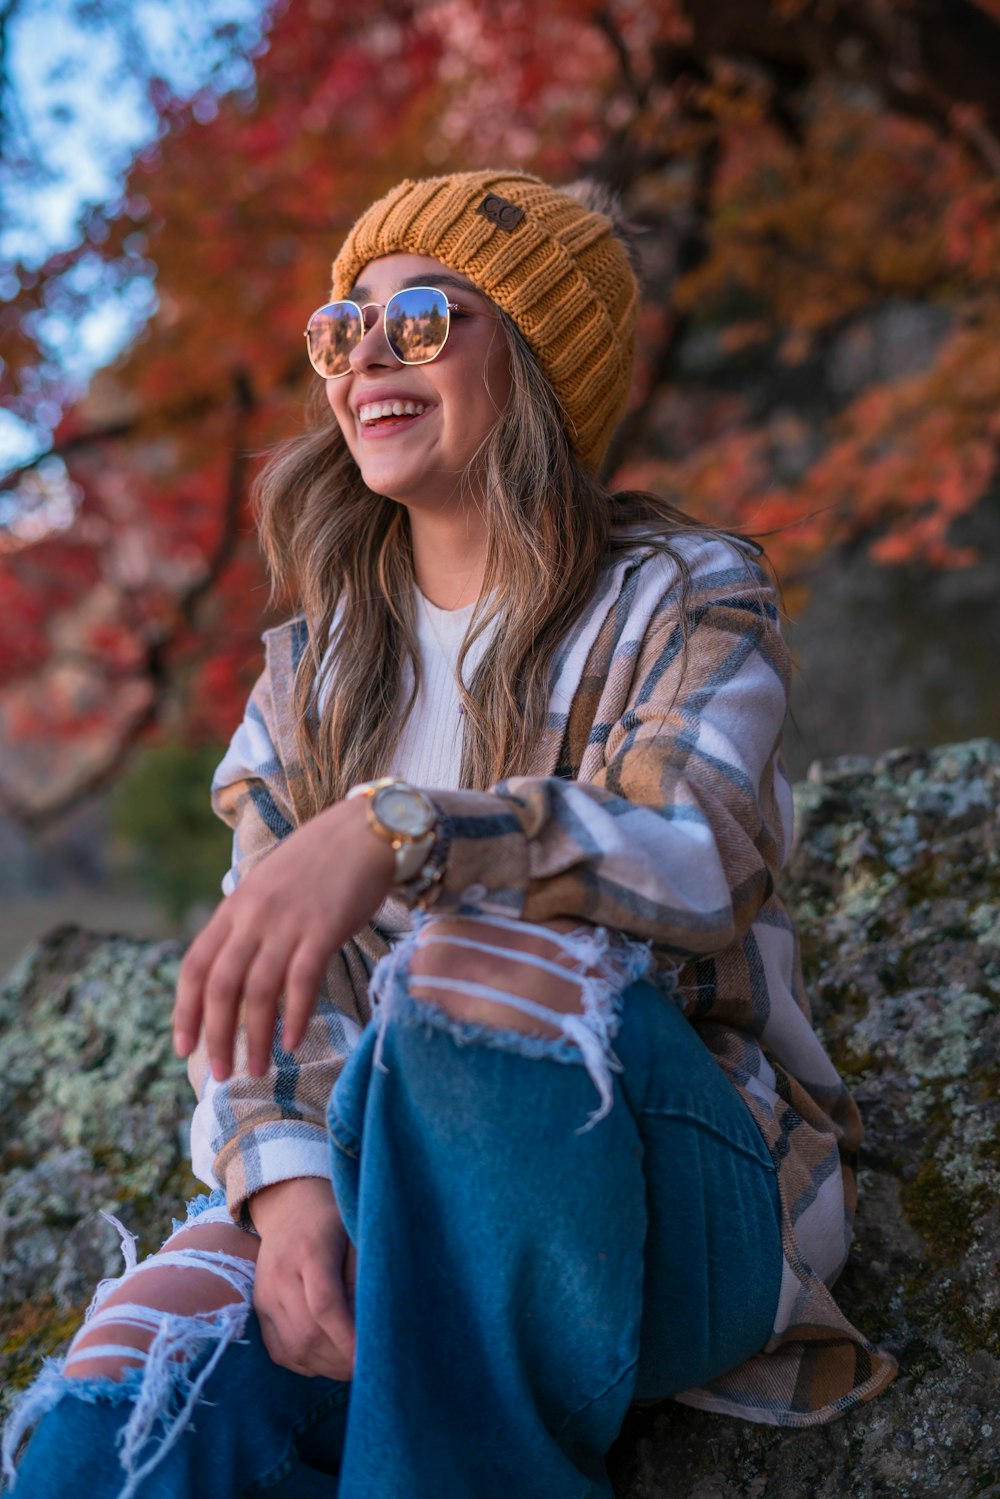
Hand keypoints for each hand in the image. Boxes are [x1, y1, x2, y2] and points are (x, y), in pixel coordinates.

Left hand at [173, 796, 394, 1078]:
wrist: (364, 832)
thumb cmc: (320, 863)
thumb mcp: (268, 886)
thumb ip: (248, 923)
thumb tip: (234, 969)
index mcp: (234, 907)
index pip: (195, 965)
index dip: (185, 1011)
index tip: (183, 1048)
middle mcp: (253, 916)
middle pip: (221, 986)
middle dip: (216, 1036)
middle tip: (222, 1074)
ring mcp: (287, 922)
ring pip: (259, 990)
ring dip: (255, 1037)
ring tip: (257, 1070)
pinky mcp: (324, 928)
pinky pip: (302, 980)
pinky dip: (294, 1015)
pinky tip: (291, 1042)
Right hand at [250, 1177, 356, 1379]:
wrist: (291, 1208)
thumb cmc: (334, 1220)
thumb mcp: (356, 1236)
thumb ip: (363, 1278)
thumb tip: (373, 1326)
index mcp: (309, 1251)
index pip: (324, 1304)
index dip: (347, 1337)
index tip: (369, 1359)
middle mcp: (279, 1275)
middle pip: (307, 1333)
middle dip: (341, 1359)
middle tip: (369, 1368)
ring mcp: (264, 1294)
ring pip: (293, 1348)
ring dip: (326, 1367)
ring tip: (352, 1368)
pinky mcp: (259, 1309)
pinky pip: (280, 1351)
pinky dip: (306, 1364)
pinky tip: (328, 1361)